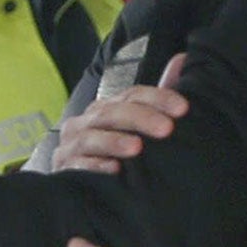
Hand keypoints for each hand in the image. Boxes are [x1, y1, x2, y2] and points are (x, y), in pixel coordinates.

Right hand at [51, 55, 187, 172]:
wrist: (85, 187)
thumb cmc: (117, 153)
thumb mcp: (138, 124)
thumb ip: (157, 97)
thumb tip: (181, 59)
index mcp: (106, 107)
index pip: (132, 94)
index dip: (158, 98)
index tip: (183, 109)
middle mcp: (85, 121)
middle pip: (112, 113)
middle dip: (140, 119)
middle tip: (166, 129)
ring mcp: (71, 144)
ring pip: (91, 137)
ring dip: (114, 142)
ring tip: (137, 148)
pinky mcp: (63, 168)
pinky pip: (77, 165)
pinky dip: (95, 166)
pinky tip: (114, 170)